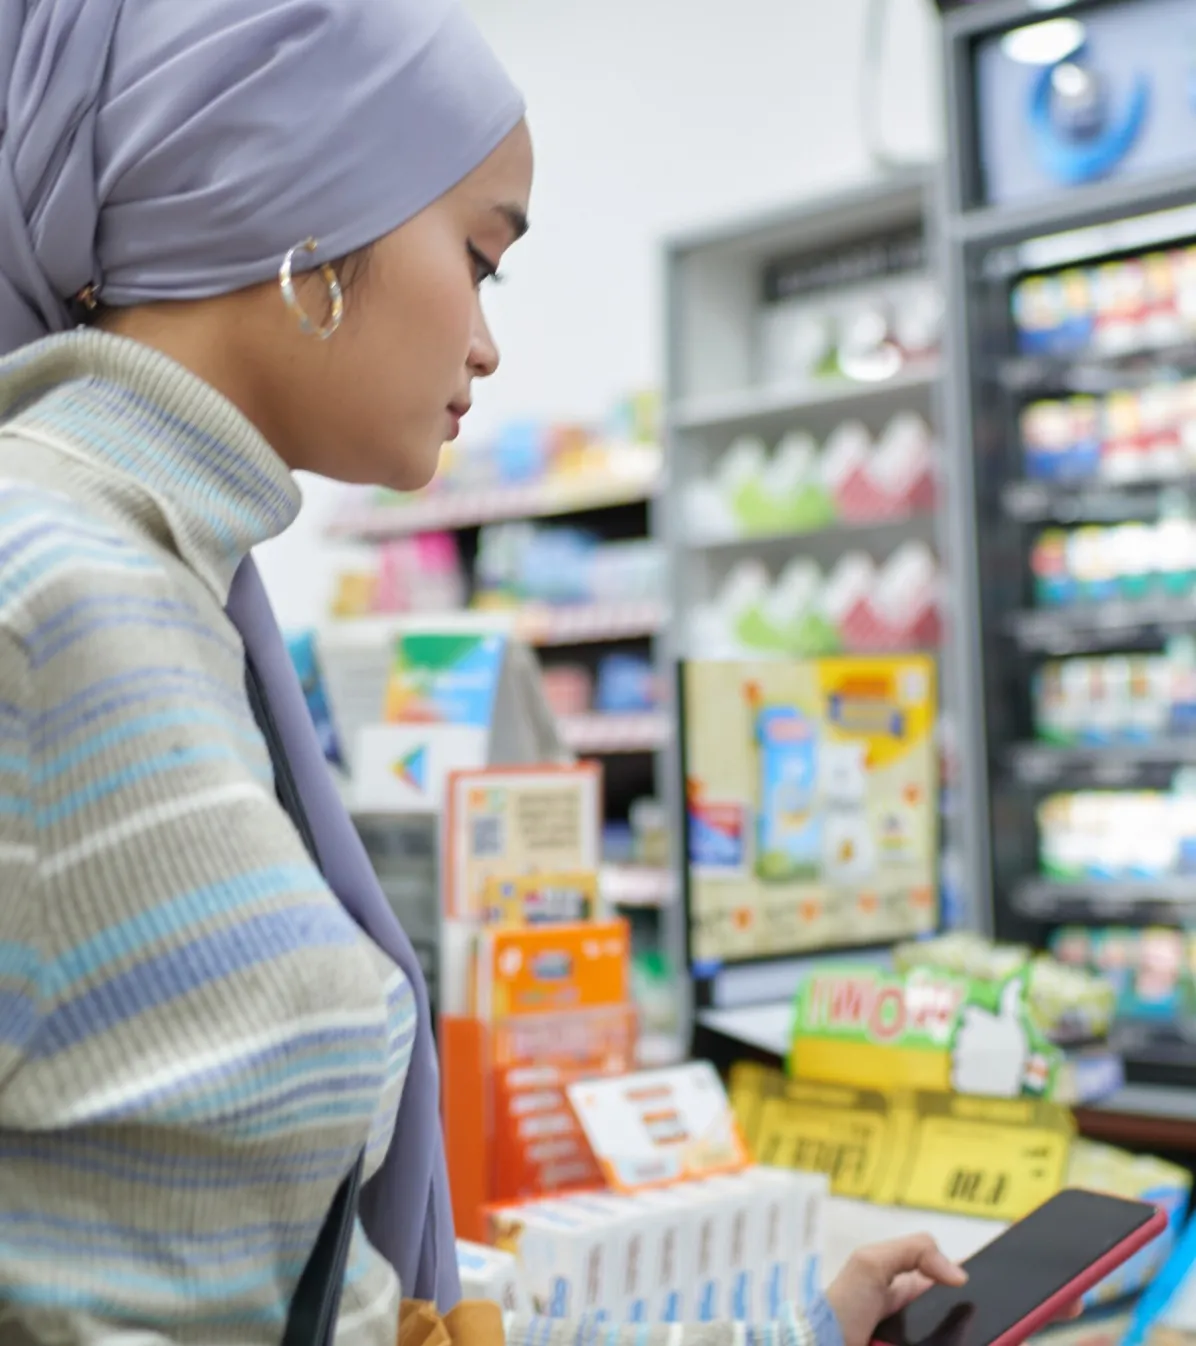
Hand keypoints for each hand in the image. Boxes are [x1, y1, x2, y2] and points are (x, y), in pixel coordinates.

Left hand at [825, 1234, 1083, 1345]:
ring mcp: (947, 1345)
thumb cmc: (837, 1313)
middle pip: (1002, 1324)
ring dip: (1034, 1333)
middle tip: (1073, 1301)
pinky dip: (1022, 1342)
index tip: (1055, 1283)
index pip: (982, 1292)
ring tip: (1075, 1322)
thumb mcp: (871, 1266)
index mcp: (925, 1302)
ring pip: (1000, 1338)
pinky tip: (1056, 1337)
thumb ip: (912, 1253)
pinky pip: (994, 1342)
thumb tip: (961, 1275)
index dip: (1018, 1288)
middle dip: (1039, 1313)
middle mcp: (941, 1335)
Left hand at [951, 978, 1027, 1097]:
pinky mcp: (960, 1077)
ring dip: (968, 1059)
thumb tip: (1016, 979)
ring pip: (958, 1055)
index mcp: (976, 1021)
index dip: (977, 1022)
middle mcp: (966, 1037)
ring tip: (986, 1065)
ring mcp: (962, 1057)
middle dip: (972, 1042)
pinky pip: (956, 1075)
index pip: (966, 1015)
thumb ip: (1008, 999)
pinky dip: (965, 1077)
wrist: (1025, 1079)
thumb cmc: (1019, 1047)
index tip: (988, 1030)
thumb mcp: (1013, 1021)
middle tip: (990, 1050)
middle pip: (961, 1036)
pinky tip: (981, 1077)